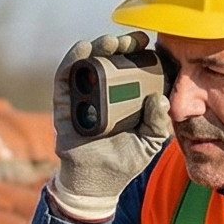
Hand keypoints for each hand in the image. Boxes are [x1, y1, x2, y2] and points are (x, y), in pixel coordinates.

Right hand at [48, 32, 171, 223]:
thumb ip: (158, 122)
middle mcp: (104, 91)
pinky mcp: (64, 102)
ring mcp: (83, 94)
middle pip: (111, 58)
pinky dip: (73, 59)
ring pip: (89, 61)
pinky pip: (66, 75)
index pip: (132, 66)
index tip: (151, 43)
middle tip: (133, 40)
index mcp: (126, 96)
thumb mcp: (150, 141)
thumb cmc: (125, 160)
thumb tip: (159, 99)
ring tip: (112, 42)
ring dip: (99, 46)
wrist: (98, 182)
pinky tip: (84, 49)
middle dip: (121, 44)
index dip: (139, 52)